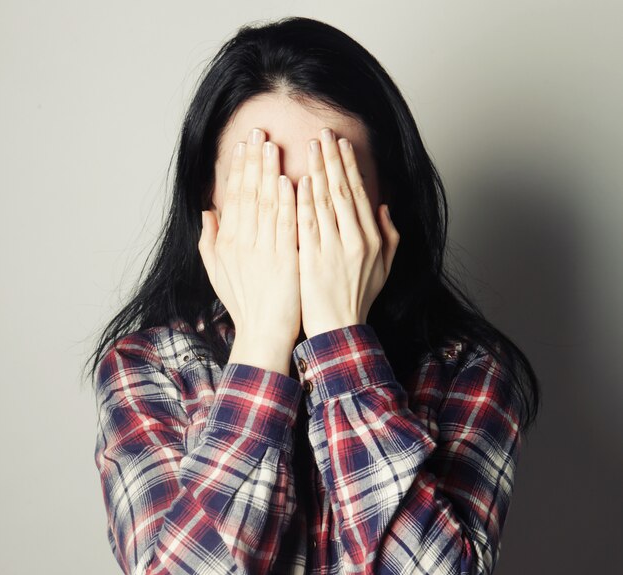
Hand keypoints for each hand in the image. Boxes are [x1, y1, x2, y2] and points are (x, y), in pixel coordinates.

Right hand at [199, 128, 300, 349]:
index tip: (244, 144)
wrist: (263, 332)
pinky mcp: (284, 259)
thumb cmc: (244, 303)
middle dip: (253, 160)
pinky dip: (285, 202)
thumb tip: (207, 210)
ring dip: (268, 172)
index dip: (238, 168)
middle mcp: (243, 242)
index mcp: (227, 242)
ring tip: (271, 145)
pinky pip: (284, 225)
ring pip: (265, 203)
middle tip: (259, 131)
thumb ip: (210, 239)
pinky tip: (288, 179)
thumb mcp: (217, 271)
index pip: (233, 196)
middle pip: (248, 193)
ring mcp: (263, 250)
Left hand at [296, 128, 399, 338]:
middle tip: (323, 133)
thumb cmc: (359, 298)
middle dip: (332, 159)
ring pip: (325, 202)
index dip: (349, 167)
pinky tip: (297, 180)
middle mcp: (355, 240)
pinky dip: (302, 201)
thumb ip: (389, 236)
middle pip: (342, 191)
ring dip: (317, 171)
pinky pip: (307, 224)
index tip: (341, 145)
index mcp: (372, 239)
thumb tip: (384, 207)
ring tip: (310, 146)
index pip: (359, 194)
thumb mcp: (384, 268)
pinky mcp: (311, 259)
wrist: (338, 329)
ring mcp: (332, 249)